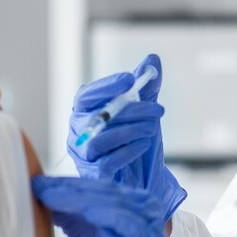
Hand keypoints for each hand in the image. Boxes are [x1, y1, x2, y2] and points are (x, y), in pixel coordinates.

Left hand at [32, 176, 171, 236]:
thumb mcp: (82, 229)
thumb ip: (68, 208)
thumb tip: (43, 188)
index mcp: (128, 198)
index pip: (95, 185)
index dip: (67, 183)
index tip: (42, 183)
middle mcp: (141, 204)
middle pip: (101, 190)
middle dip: (69, 189)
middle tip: (43, 188)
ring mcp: (146, 219)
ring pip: (110, 201)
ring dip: (79, 198)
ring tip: (54, 197)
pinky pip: (124, 222)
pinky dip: (104, 214)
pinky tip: (85, 211)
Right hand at [67, 54, 185, 220]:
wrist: (142, 177)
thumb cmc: (134, 139)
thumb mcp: (143, 111)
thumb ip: (146, 86)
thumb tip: (152, 59)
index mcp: (85, 111)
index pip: (86, 95)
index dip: (106, 87)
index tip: (129, 80)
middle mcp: (78, 131)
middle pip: (98, 117)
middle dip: (131, 110)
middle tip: (158, 109)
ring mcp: (83, 154)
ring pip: (101, 139)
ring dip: (131, 130)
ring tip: (152, 127)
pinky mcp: (93, 175)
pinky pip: (108, 161)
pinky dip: (128, 150)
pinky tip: (144, 143)